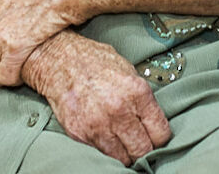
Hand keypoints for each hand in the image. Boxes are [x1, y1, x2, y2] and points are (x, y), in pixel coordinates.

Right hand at [22, 33, 171, 166]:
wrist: (58, 60)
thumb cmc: (93, 61)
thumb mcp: (127, 70)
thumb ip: (141, 97)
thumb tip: (153, 120)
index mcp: (137, 92)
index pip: (160, 133)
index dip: (159, 137)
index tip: (155, 137)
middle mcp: (119, 110)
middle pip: (143, 150)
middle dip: (143, 148)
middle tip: (139, 142)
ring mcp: (99, 124)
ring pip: (123, 158)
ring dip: (124, 152)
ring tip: (121, 141)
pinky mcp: (80, 133)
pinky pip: (101, 153)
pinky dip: (105, 149)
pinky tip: (104, 136)